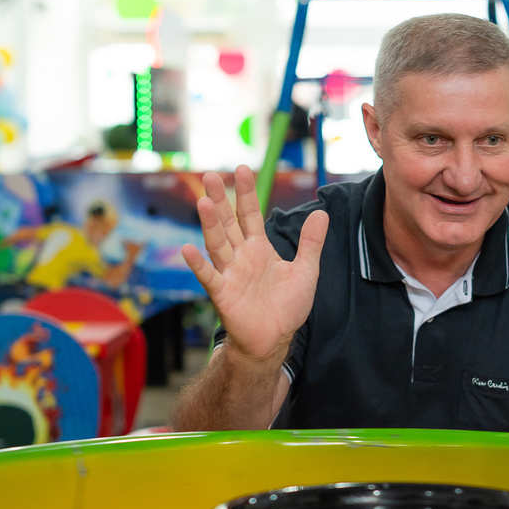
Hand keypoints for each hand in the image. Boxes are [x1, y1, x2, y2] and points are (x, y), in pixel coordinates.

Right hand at [181, 165, 328, 363]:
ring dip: (210, 224)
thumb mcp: (306, 271)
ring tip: (203, 202)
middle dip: (221, 200)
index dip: (246, 193)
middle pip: (228, 223)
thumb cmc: (287, 306)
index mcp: (259, 248)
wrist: (274, 339)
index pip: (250, 214)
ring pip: (217, 243)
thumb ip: (310, 243)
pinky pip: (209, 277)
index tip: (241, 169)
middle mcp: (241, 256)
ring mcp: (230, 273)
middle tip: (211, 176)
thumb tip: (321, 212)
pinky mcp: (223, 294)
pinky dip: (198, 264)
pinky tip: (188, 248)